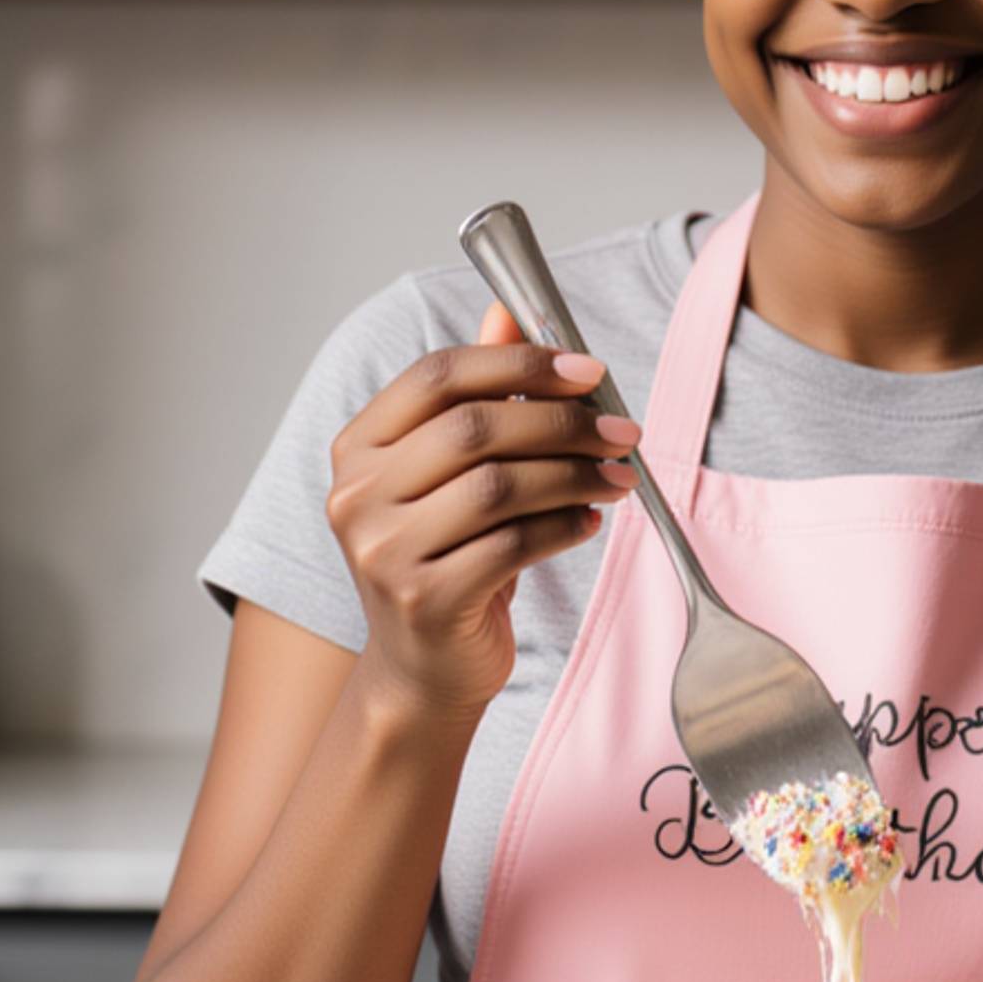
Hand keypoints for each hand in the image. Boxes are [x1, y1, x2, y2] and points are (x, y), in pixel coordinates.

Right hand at [325, 300, 640, 722]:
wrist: (423, 670)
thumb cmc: (446, 558)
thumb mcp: (454, 473)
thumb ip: (476, 394)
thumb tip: (510, 312)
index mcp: (360, 447)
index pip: (438, 376)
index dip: (518, 364)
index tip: (588, 370)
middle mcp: (358, 494)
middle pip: (474, 429)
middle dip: (563, 422)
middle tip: (623, 430)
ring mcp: (384, 550)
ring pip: (499, 487)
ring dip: (575, 475)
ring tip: (619, 477)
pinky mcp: (424, 599)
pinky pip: (514, 545)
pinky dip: (565, 527)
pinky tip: (590, 522)